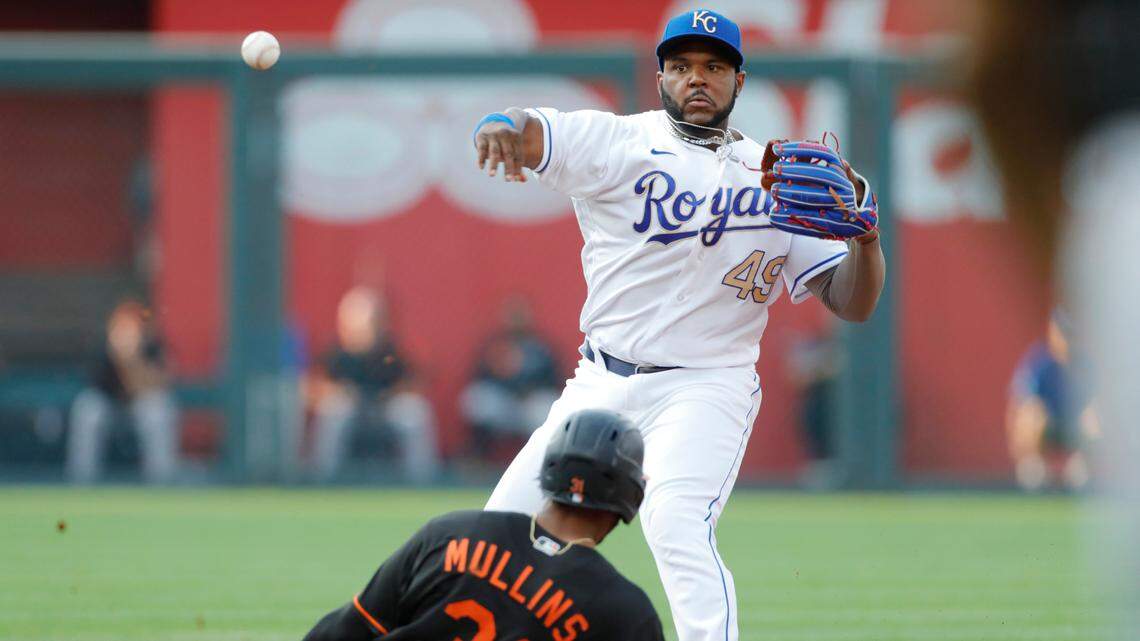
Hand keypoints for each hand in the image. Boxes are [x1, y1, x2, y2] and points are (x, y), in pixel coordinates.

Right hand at [475, 110, 527, 182]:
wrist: (493, 122)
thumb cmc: (506, 142)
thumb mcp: (513, 148)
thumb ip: (518, 164)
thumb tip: (523, 180)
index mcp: (516, 137)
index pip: (518, 155)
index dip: (517, 168)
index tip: (515, 179)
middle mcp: (505, 134)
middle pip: (508, 154)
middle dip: (508, 168)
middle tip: (508, 180)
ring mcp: (493, 135)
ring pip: (495, 151)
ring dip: (494, 164)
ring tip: (492, 175)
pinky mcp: (482, 136)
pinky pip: (482, 149)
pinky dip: (482, 158)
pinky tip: (481, 167)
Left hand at [760, 137, 877, 240]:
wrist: (860, 217)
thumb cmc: (837, 189)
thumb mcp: (835, 171)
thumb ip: (819, 162)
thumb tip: (791, 154)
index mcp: (842, 171)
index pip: (824, 153)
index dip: (800, 149)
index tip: (777, 148)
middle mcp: (845, 187)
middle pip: (821, 175)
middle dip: (796, 170)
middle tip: (776, 169)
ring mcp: (841, 207)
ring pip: (815, 198)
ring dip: (791, 194)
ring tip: (774, 191)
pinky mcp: (832, 225)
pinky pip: (809, 220)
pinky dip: (789, 218)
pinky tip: (773, 215)